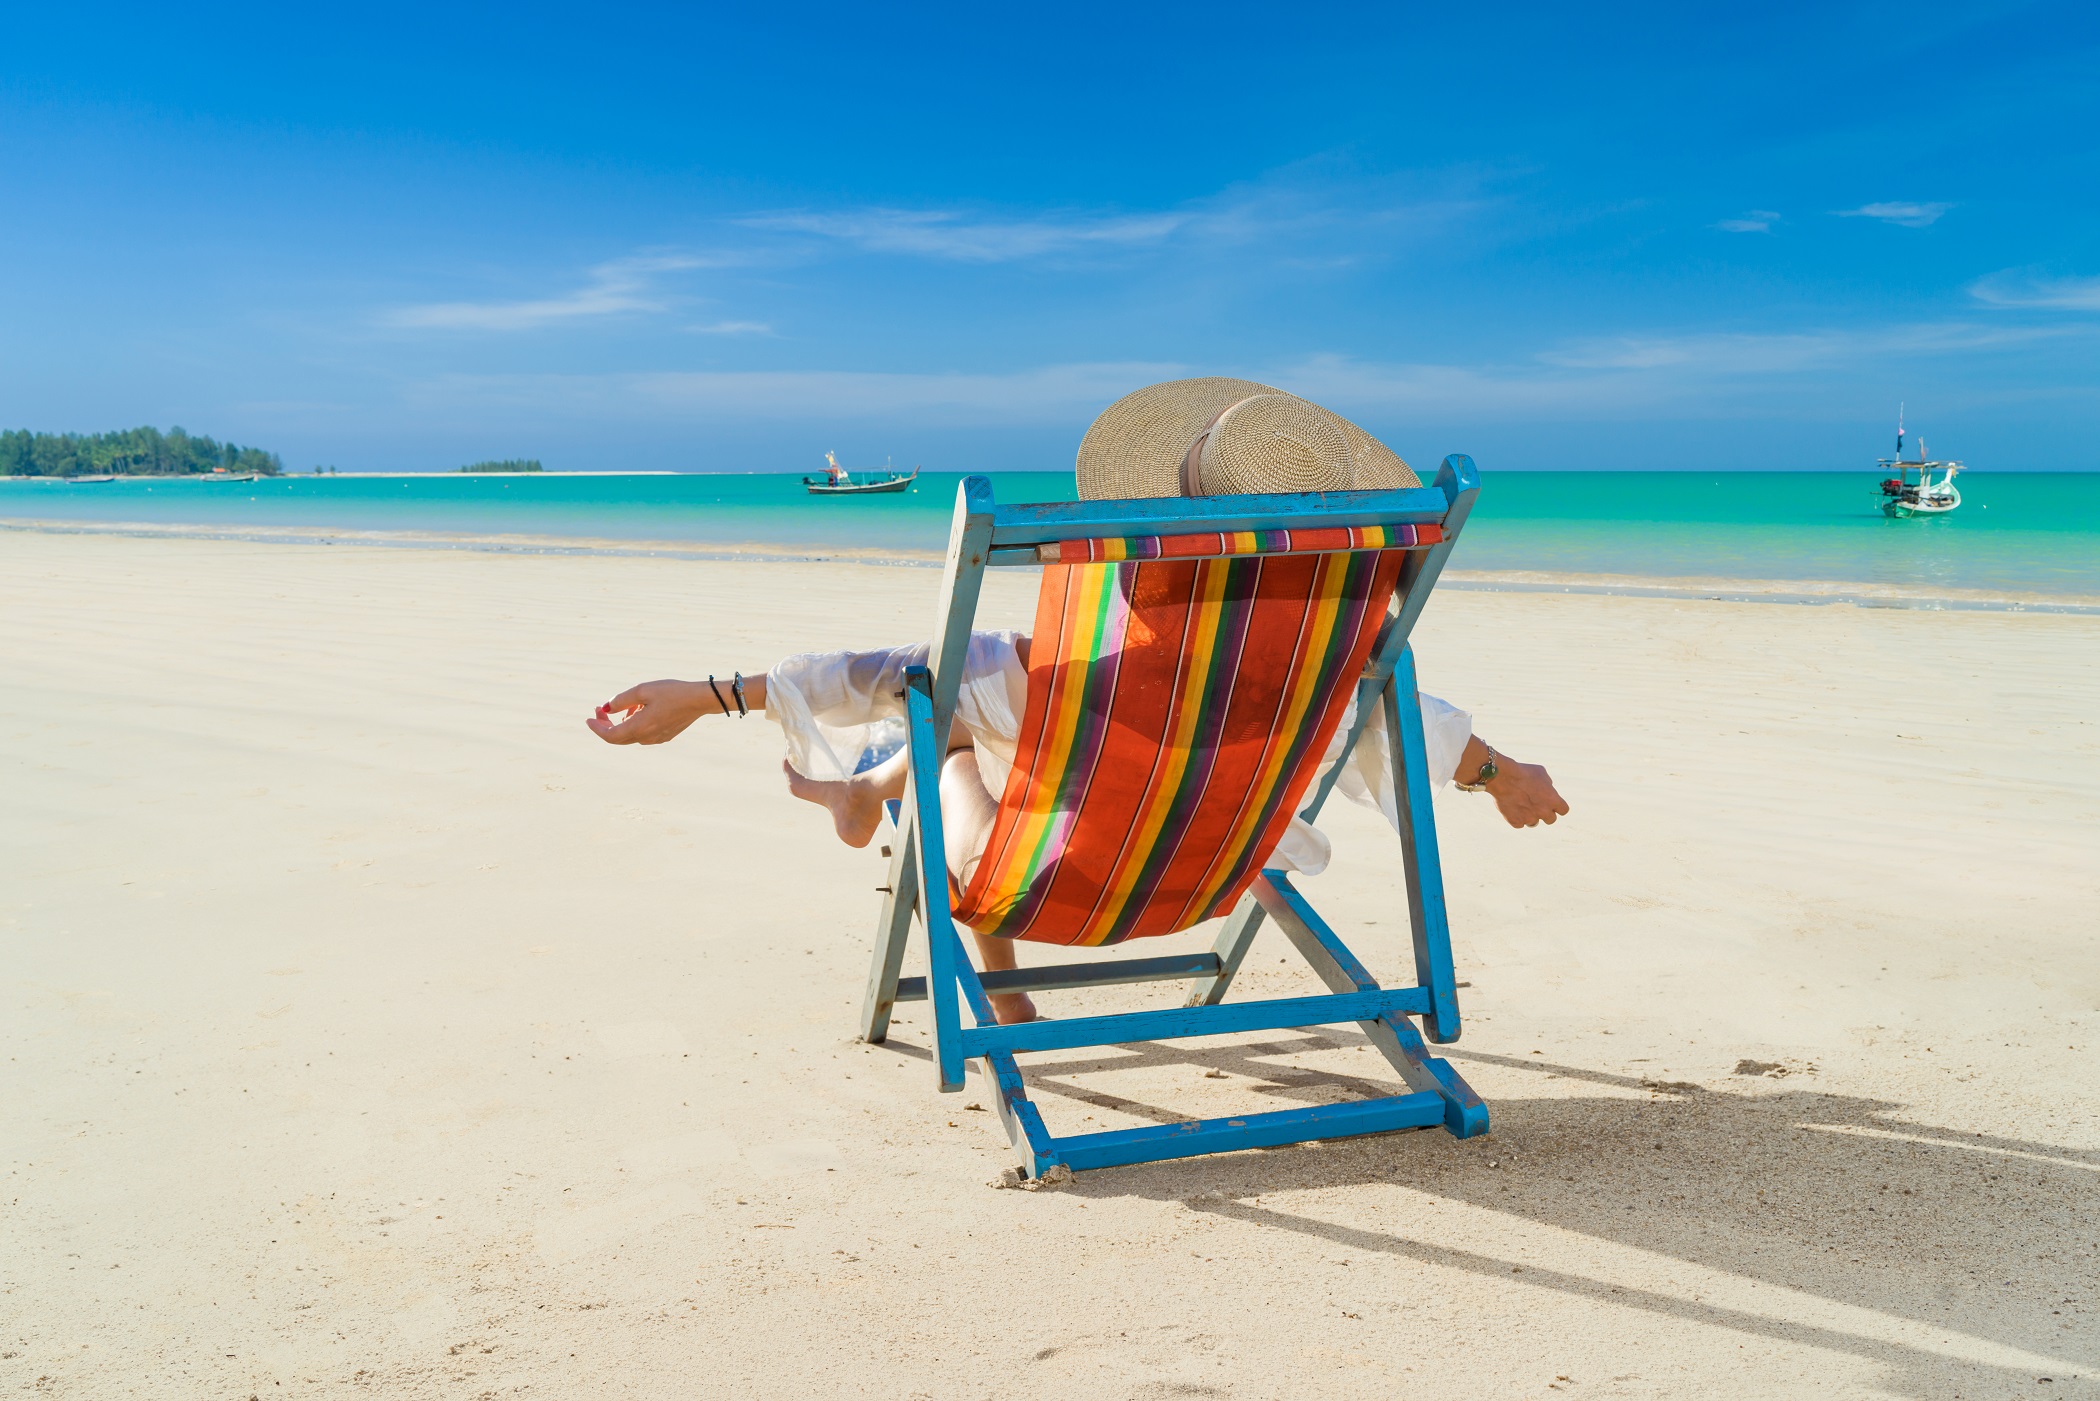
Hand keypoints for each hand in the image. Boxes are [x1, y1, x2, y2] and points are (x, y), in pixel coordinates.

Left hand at [586, 679, 718, 744]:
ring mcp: (656, 739)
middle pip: (617, 738)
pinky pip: (642, 734)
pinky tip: (640, 710)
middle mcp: (646, 737)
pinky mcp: (664, 736)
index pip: (609, 735)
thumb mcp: (642, 690)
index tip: (588, 718)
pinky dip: (634, 724)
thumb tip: (606, 708)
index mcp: (639, 727)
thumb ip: (621, 700)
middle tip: (600, 710)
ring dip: (622, 722)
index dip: (596, 728)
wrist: (699, 700)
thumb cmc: (672, 692)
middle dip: (605, 724)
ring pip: (630, 735)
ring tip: (627, 705)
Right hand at [1485, 758, 1568, 827]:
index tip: (1551, 803)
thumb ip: (1547, 783)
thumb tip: (1548, 788)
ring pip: (1533, 822)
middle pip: (1551, 819)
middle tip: (1536, 805)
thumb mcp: (1541, 772)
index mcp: (1553, 800)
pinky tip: (1511, 807)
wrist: (1503, 777)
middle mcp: (1544, 811)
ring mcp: (1529, 818)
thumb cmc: (1523, 772)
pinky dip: (1516, 818)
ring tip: (1520, 804)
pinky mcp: (1515, 822)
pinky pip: (1519, 823)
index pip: (1564, 810)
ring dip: (1529, 816)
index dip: (1558, 806)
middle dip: (1545, 813)